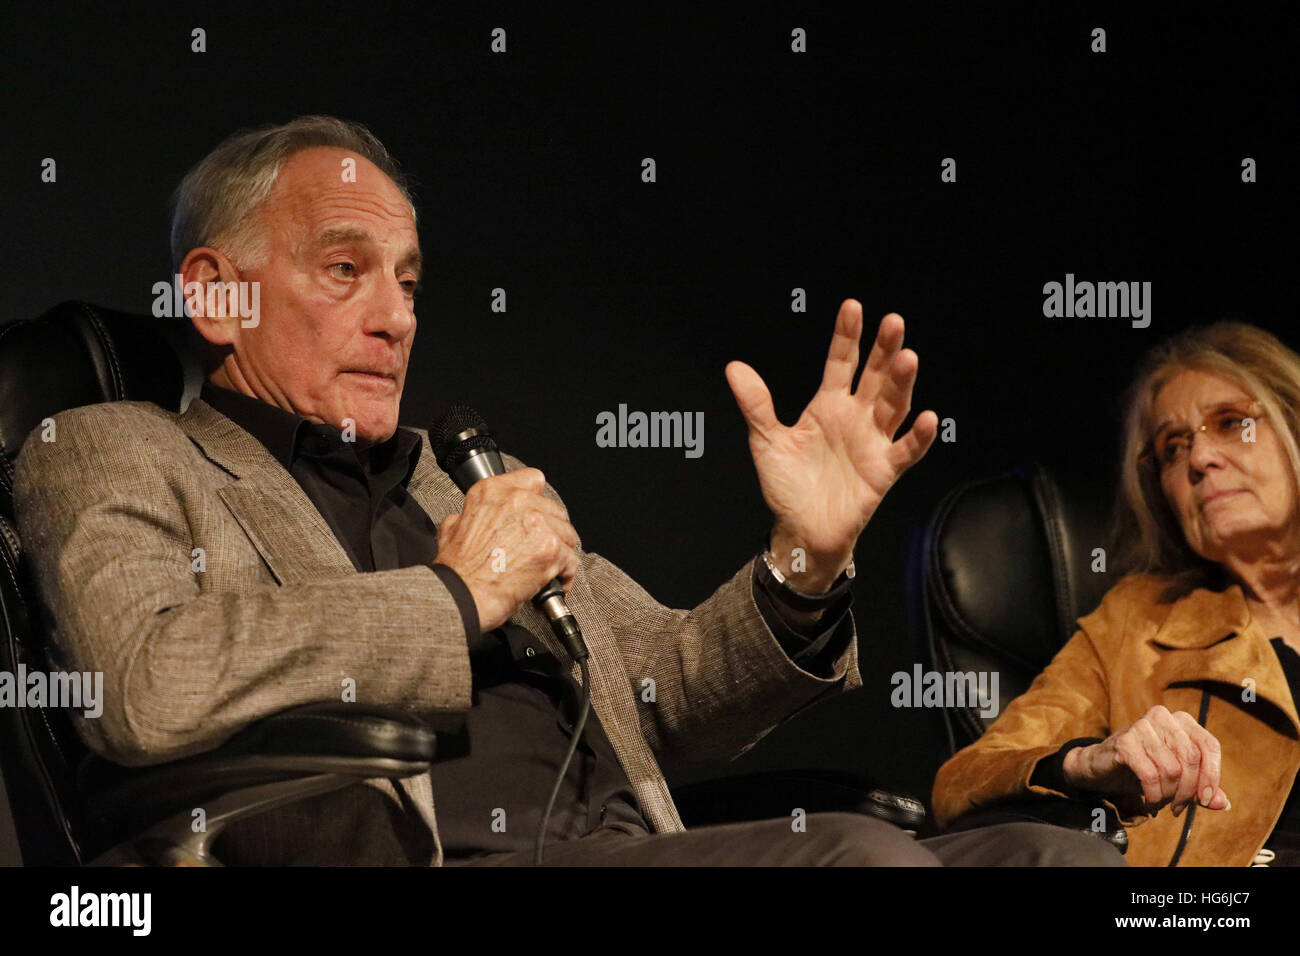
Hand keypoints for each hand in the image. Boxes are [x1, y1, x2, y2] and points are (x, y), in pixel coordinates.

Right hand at [434, 468, 579, 631]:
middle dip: (550, 531)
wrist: (462, 595)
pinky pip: (571, 560)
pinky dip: (564, 575)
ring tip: (546, 568)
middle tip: (539, 549)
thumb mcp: (452, 528)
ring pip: (567, 534)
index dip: (537, 501)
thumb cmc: (458, 570)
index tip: (537, 515)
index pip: (533, 480)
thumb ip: (470, 515)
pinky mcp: (550, 549)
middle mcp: (517, 501)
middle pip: (555, 510)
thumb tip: (472, 518)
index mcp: (493, 492)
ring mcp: (537, 524)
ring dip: (560, 552)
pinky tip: (553, 583)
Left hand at [725, 300, 937, 589]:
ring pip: (893, 406)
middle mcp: (855, 418)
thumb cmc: (787, 486)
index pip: (841, 362)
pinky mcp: (884, 471)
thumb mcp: (767, 442)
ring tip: (908, 358)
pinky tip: (926, 418)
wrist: (800, 530)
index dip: (847, 336)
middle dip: (884, 350)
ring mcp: (872, 442)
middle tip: (894, 322)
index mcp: (828, 405)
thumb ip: (756, 405)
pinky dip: (917, 437)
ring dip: (902, 383)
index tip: (853, 307)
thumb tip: (734, 368)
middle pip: (874, 377)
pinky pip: (905, 450)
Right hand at [1062, 705, 1230, 817]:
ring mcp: (1142, 726)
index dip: (1212, 776)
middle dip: (1187, 791)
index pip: (1209, 746)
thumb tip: (1224, 804)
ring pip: (1172, 770)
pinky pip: (1150, 775)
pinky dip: (1153, 794)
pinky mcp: (1124, 741)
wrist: (1100, 768)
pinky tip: (1148, 801)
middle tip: (1178, 808)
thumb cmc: (1142, 769)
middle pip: (1191, 759)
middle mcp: (1162, 717)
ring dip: (1168, 795)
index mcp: (1181, 720)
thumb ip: (1200, 789)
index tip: (1207, 800)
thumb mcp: (1176, 779)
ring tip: (1160, 802)